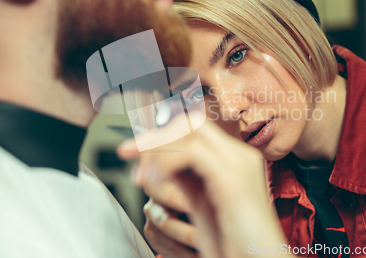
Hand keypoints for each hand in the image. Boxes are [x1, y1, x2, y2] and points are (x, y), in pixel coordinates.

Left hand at [118, 113, 289, 257]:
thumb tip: (157, 162)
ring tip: (139, 177)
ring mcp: (239, 163)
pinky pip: (191, 154)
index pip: (195, 129)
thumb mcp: (202, 203)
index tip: (135, 147)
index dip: (162, 133)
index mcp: (235, 159)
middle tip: (126, 152)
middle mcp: (239, 155)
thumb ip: (185, 178)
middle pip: (190, 124)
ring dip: (155, 151)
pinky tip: (154, 183)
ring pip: (188, 134)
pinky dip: (166, 164)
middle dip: (154, 136)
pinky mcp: (233, 178)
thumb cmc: (234, 240)